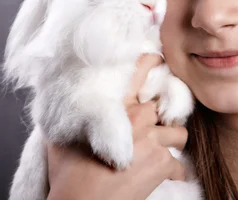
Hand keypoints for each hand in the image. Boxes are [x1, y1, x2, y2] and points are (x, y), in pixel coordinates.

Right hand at [46, 54, 187, 199]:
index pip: (139, 72)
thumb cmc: (68, 176)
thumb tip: (57, 106)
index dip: (151, 62)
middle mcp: (138, 119)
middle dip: (162, 117)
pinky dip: (175, 173)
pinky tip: (166, 177)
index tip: (158, 61)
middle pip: (163, 107)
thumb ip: (70, 120)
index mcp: (116, 108)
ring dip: (172, 142)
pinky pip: (179, 165)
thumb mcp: (60, 140)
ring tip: (162, 150)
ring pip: (179, 133)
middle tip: (157, 126)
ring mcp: (152, 141)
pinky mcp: (162, 165)